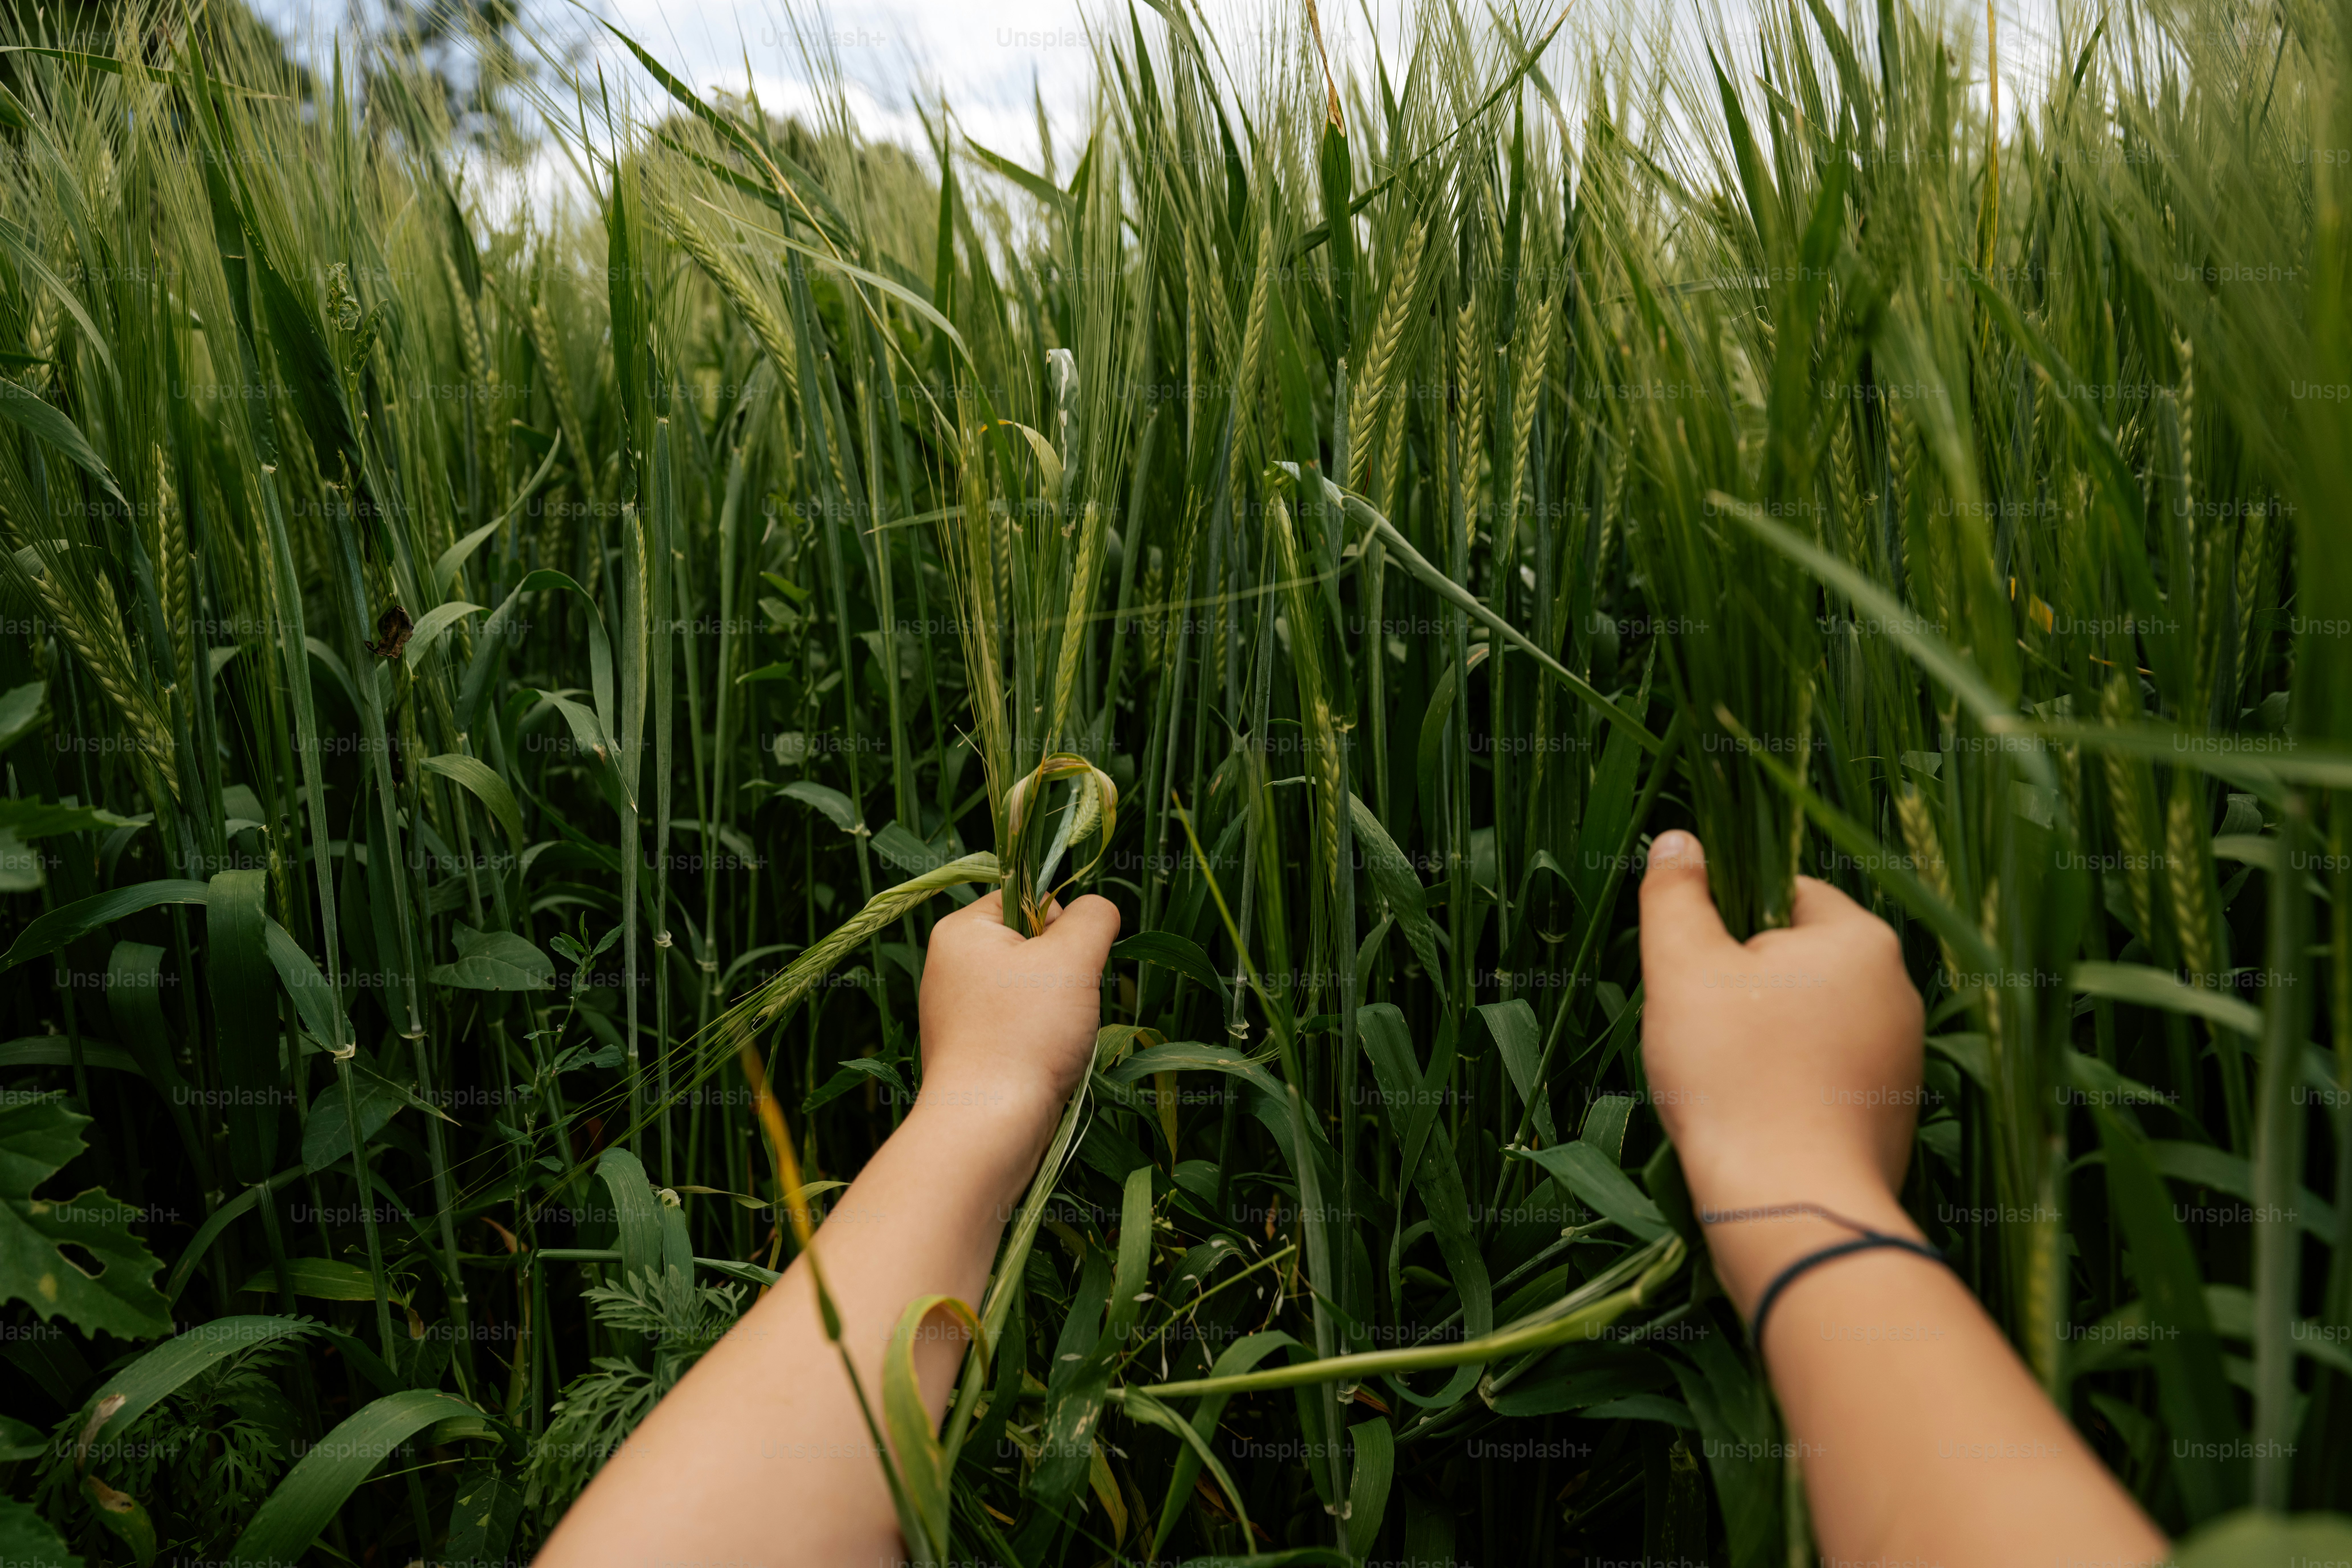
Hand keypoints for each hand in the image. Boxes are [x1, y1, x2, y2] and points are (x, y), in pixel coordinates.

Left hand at [915, 889, 1120, 1172]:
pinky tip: (1043, 1063)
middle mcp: (948, 967)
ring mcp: (954, 1013)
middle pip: (1030, 946)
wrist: (988, 1126)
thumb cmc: (1026, 1035)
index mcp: (960, 931)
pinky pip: (1017, 1029)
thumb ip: (1092, 918)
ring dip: (1058, 1011)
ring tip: (1054, 1039)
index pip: (1025, 897)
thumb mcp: (1073, 957)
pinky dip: (1040, 1042)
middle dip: (1063, 973)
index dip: (1061, 925)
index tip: (1068, 962)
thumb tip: (1096, 910)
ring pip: (1029, 991)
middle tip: (1063, 1006)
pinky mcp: (967, 1052)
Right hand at [1638, 831, 1927, 1309]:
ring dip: (1765, 1039)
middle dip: (1746, 987)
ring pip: (1811, 1020)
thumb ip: (1676, 896)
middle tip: (1703, 1031)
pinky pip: (1828, 1075)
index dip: (1728, 925)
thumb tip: (1678, 839)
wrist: (1793, 1207)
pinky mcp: (1893, 1114)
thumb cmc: (1733, 1077)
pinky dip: (1790, 1086)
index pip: (1786, 892)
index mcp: (1860, 939)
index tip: (1697, 972)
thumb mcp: (1683, 969)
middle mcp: (1899, 990)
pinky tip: (1756, 1117)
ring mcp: (1903, 1058)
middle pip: (1799, 959)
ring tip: (1726, 1081)